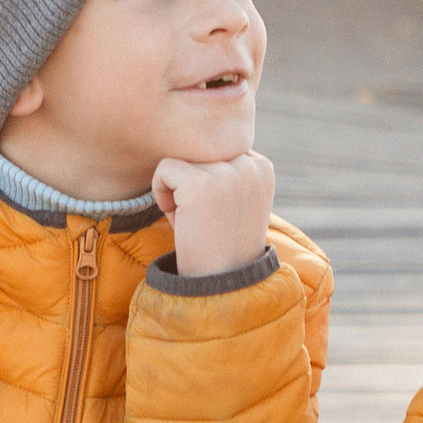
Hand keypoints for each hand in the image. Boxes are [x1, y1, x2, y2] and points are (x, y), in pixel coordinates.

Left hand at [151, 145, 273, 279]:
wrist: (222, 286)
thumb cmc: (220, 243)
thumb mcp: (233, 200)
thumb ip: (225, 168)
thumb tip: (194, 136)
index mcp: (262, 167)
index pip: (216, 150)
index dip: (207, 180)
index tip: (216, 213)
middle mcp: (250, 165)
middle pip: (198, 152)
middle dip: (191, 182)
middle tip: (202, 218)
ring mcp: (227, 173)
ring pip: (181, 158)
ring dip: (177, 188)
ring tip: (193, 219)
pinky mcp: (201, 183)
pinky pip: (164, 168)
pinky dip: (160, 191)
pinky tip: (177, 216)